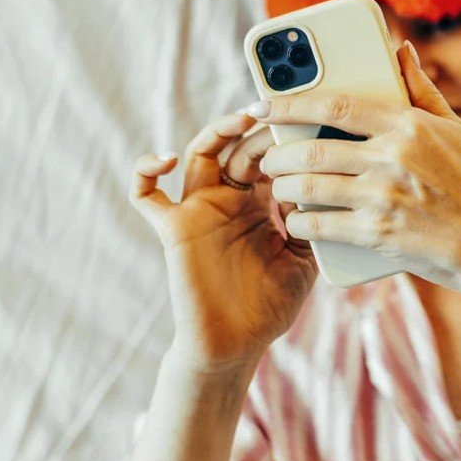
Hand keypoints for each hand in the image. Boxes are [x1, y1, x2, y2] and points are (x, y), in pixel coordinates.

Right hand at [129, 111, 317, 373]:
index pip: (268, 156)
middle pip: (238, 147)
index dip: (282, 137)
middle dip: (258, 128)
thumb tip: (316, 183)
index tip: (304, 120)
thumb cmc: (268, 306)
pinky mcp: (174, 228)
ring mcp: (198, 210)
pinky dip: (144, 171)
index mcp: (258, 204)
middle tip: (277, 114)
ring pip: (199, 154)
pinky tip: (162, 160)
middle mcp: (227, 200)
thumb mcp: (303, 258)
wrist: (235, 346)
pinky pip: (145, 196)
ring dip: (217, 131)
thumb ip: (309, 221)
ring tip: (241, 119)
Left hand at [255, 41, 460, 296]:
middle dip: (277, 153)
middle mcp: (393, 158)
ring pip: (309, 187)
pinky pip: (321, 225)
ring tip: (278, 186)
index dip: (292, 103)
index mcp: (408, 126)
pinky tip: (295, 221)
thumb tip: (400, 50)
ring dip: (283, 187)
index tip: (265, 104)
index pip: (336, 106)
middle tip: (265, 155)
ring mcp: (384, 197)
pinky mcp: (378, 234)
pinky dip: (300, 223)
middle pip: (313, 150)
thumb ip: (420, 90)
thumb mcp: (455, 129)